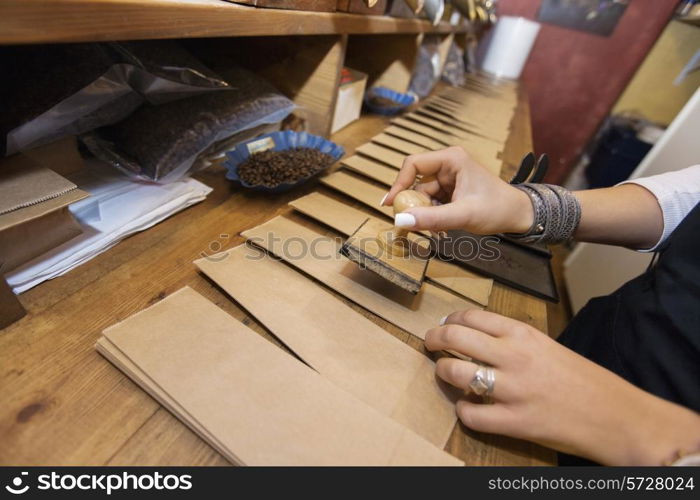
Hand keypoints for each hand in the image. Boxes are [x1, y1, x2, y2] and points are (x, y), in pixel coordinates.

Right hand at [382, 146, 532, 233]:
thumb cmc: (497, 208)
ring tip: (437, 232)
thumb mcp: (463, 215)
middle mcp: (447, 165)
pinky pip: (431, 203)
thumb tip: (400, 220)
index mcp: (451, 159)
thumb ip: (431, 218)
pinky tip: (441, 230)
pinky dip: (432, 217)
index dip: (398, 183)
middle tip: (413, 225)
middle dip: (414, 206)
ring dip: (425, 215)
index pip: (413, 164)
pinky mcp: (451, 192)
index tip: (389, 205)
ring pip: (422, 197)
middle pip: (415, 183)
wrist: (519, 216)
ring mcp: (449, 179)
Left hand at [424, 309, 699, 464]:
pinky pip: (470, 414)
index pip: (472, 317)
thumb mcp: (547, 346)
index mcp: (524, 334)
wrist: (617, 415)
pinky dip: (463, 411)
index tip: (444, 325)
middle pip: (455, 338)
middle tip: (429, 344)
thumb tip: (477, 339)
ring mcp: (512, 390)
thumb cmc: (584, 380)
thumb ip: (513, 341)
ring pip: (455, 373)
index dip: (450, 320)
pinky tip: (469, 408)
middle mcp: (514, 356)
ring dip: (443, 373)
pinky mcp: (515, 422)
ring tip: (445, 374)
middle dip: (434, 340)